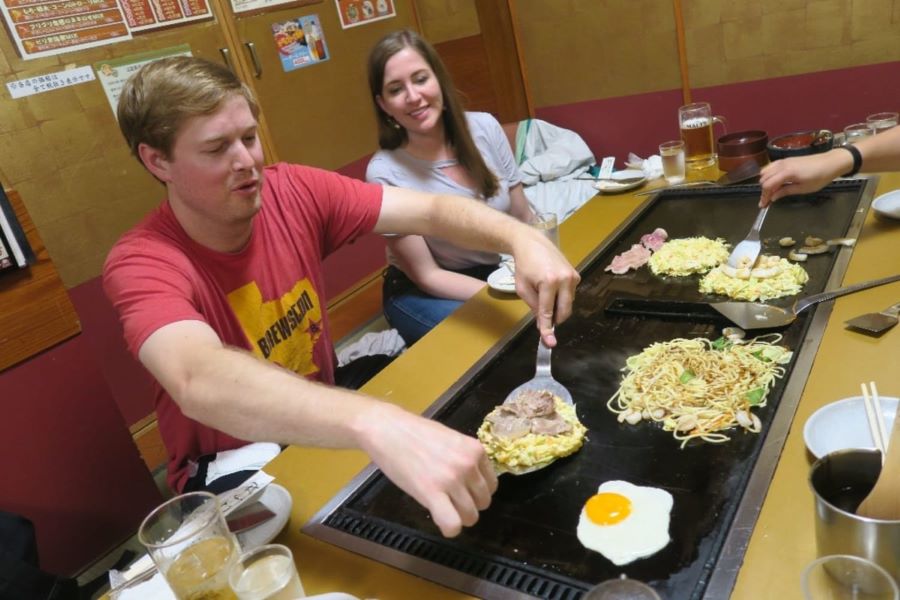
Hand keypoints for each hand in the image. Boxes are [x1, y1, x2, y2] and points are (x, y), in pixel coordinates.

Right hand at [355, 403, 497, 536]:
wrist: (388, 429)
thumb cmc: (415, 432)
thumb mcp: (452, 440)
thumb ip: (465, 459)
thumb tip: (472, 482)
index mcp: (475, 450)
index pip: (491, 484)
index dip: (476, 491)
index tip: (463, 491)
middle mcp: (468, 464)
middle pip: (483, 502)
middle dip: (469, 506)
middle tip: (451, 501)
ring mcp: (452, 479)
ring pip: (470, 516)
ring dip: (458, 517)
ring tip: (443, 508)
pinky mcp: (432, 492)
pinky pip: (452, 523)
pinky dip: (449, 529)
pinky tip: (439, 519)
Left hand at [511, 231, 579, 346]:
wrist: (532, 243)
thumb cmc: (524, 265)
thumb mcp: (522, 288)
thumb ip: (534, 306)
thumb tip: (544, 322)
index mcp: (549, 281)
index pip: (548, 311)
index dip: (547, 328)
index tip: (549, 342)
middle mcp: (565, 278)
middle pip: (564, 311)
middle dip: (555, 319)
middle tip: (545, 322)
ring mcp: (573, 276)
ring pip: (568, 304)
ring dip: (557, 307)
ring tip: (544, 296)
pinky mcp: (576, 275)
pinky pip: (570, 295)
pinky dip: (561, 298)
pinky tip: (551, 289)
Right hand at [758, 150, 851, 206]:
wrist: (830, 162)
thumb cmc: (819, 177)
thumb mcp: (803, 189)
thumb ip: (786, 192)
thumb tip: (773, 198)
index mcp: (786, 173)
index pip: (768, 185)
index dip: (764, 196)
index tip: (764, 205)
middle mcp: (782, 165)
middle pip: (764, 179)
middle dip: (764, 190)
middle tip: (768, 200)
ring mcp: (783, 161)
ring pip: (765, 171)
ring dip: (765, 182)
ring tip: (771, 191)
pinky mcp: (786, 159)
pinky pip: (771, 166)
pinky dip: (769, 174)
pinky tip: (774, 181)